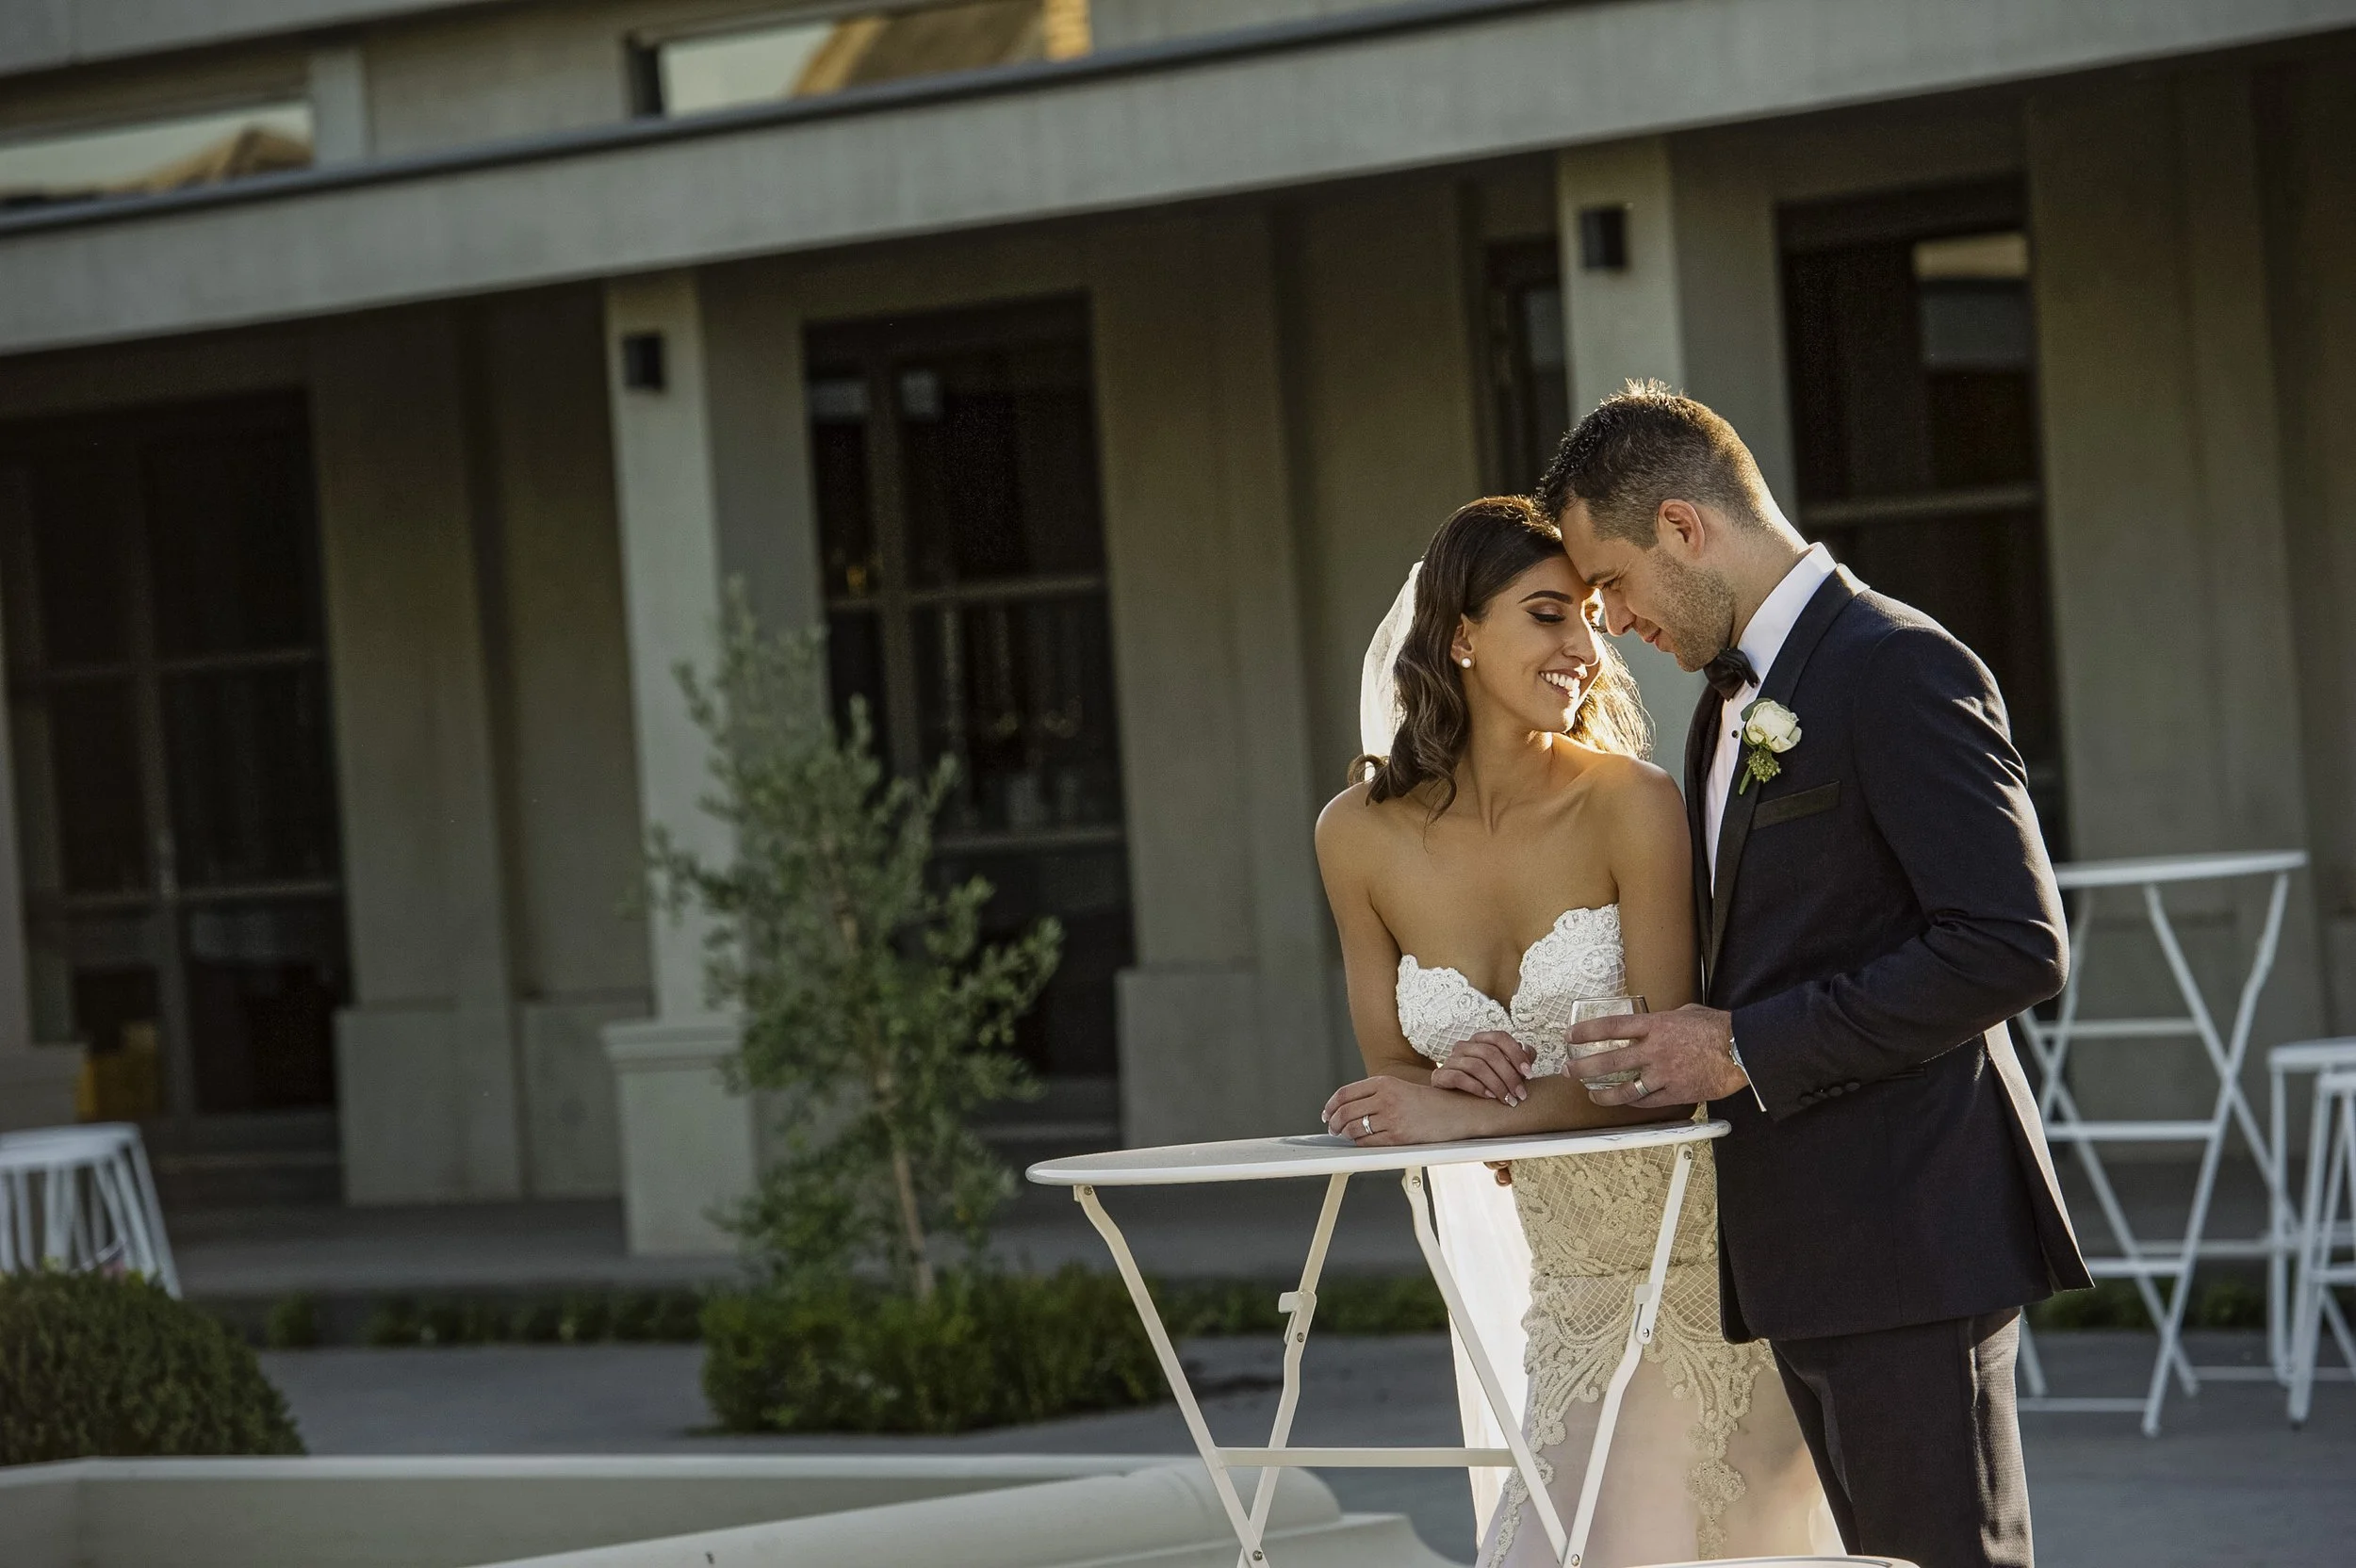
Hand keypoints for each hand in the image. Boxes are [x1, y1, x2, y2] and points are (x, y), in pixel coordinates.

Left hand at [1323, 1075, 1488, 1145]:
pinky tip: (1361, 1143)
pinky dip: (1359, 1145)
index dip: (1331, 1105)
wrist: (1456, 1112)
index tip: (1327, 1113)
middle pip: (1345, 1112)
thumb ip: (1376, 1094)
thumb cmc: (1429, 1102)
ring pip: (1354, 1129)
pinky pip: (1368, 1143)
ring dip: (1345, 1135)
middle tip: (1333, 1129)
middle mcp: (1385, 1098)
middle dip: (1334, 1123)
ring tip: (1346, 1137)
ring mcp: (1392, 1117)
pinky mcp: (1398, 1136)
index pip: (1345, 1093)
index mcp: (1384, 1082)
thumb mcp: (1400, 1088)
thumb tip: (1349, 1108)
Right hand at [1431, 1030, 1533, 1104]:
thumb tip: (1527, 1050)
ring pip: (1476, 1066)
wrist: (1455, 1101)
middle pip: (1490, 1053)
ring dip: (1497, 1084)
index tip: (1530, 1074)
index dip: (1516, 1054)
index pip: (1500, 1037)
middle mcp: (1463, 1046)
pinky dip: (1477, 1087)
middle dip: (1509, 1075)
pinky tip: (1489, 1097)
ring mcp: (1450, 1060)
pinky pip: (1458, 1077)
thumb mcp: (1504, 1069)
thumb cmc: (1484, 1082)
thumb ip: (1518, 1058)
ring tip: (1508, 1100)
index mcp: (1479, 1040)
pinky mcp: (1440, 1076)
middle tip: (1520, 1094)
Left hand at [1567, 1004, 1746, 1108]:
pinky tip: (1624, 1103)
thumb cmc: (1717, 1028)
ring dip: (1603, 1094)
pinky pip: (1647, 1101)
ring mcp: (1664, 1074)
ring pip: (1624, 1089)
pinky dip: (1633, 1103)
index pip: (1611, 1027)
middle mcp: (1654, 1051)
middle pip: (1609, 1061)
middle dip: (1583, 1067)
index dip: (1586, 1032)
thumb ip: (1664, 1020)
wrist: (1741, 1049)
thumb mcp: (1685, 1013)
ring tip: (1591, 1096)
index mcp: (1655, 1025)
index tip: (1570, 1036)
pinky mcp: (1676, 1093)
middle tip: (1568, 1070)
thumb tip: (1654, 1024)